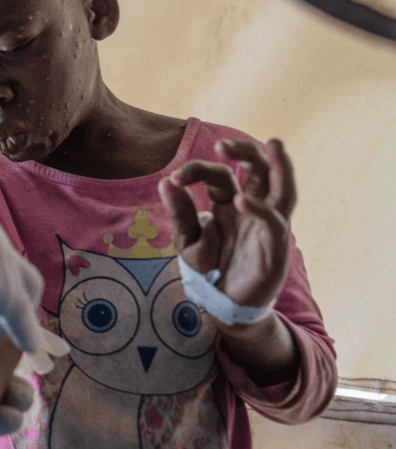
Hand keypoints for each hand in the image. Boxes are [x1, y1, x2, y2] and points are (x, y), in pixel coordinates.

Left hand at [157, 139, 295, 312]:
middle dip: (246, 151)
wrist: (223, 304)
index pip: (219, 175)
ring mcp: (267, 226)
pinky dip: (261, 210)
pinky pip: (275, 224)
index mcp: (228, 202)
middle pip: (259, 170)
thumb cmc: (209, 269)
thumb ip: (180, 213)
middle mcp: (252, 208)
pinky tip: (242, 201)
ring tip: (275, 144)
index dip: (197, 170)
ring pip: (283, 190)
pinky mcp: (275, 249)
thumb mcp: (187, 240)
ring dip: (281, 167)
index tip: (175, 178)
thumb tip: (165, 181)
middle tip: (222, 145)